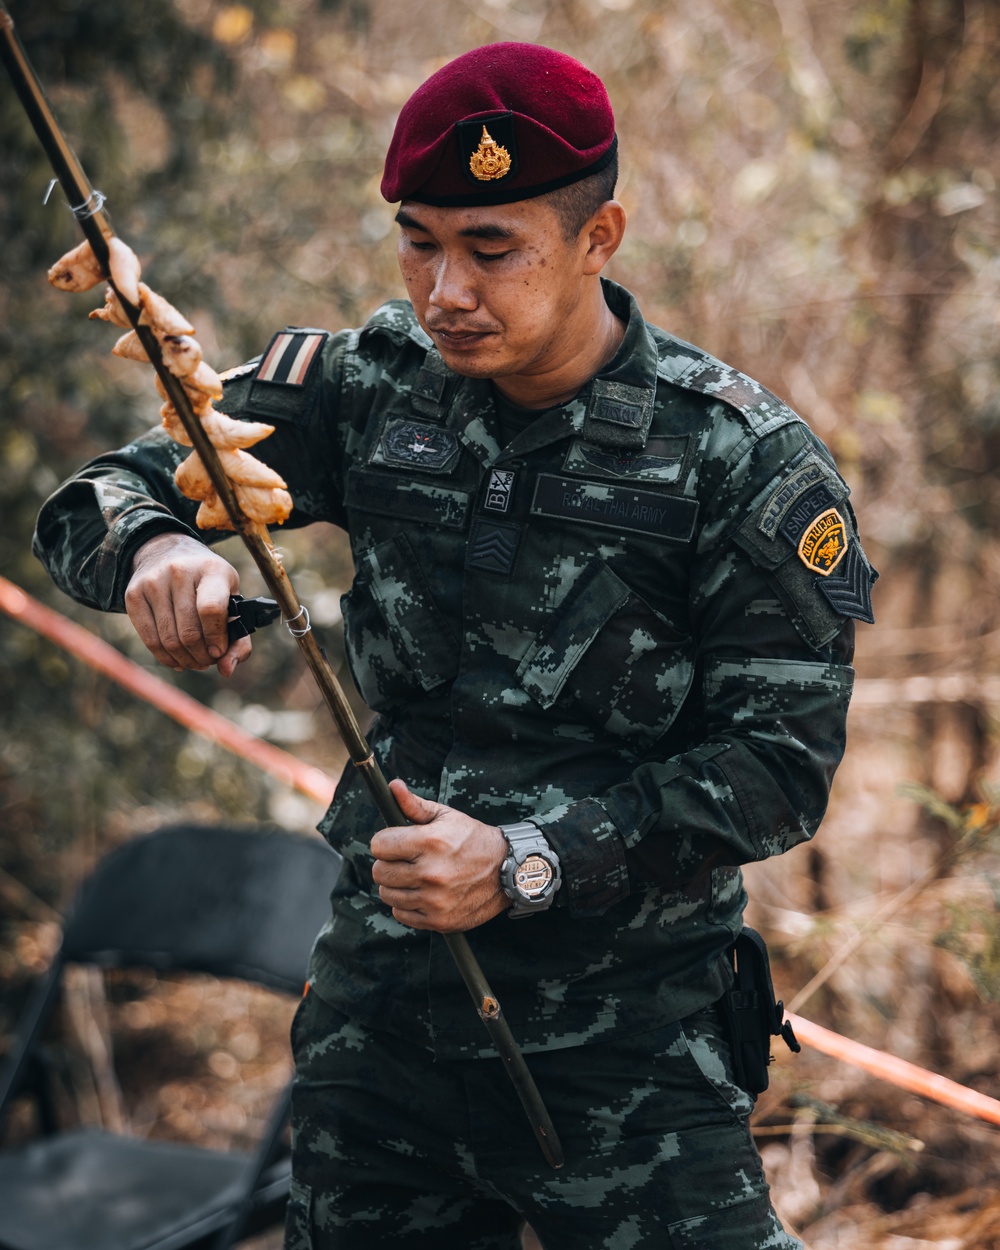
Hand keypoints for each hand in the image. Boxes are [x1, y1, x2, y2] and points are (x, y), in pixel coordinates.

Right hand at [124, 532, 252, 675]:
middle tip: (208, 661)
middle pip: (189, 631)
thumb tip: (227, 670)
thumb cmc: (207, 583)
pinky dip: (165, 658)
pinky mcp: (133, 595)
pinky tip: (177, 660)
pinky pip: (149, 639)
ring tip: (195, 661)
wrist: (168, 552)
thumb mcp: (231, 599)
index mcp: (212, 570)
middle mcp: (179, 571)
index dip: (216, 638)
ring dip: (185, 660)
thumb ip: (238, 637)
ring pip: (168, 639)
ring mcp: (153, 582)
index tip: (219, 651)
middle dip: (202, 656)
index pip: (211, 609)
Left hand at [370, 779, 509, 931]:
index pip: (379, 845)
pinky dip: (406, 905)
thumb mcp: (447, 816)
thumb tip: (393, 786)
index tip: (394, 842)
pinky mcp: (438, 920)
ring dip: (396, 885)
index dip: (385, 842)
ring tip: (413, 876)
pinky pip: (401, 914)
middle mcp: (430, 873)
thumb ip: (415, 805)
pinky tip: (421, 893)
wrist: (507, 871)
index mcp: (430, 843)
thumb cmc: (473, 839)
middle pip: (379, 871)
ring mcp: (434, 900)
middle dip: (388, 863)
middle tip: (404, 860)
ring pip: (387, 894)